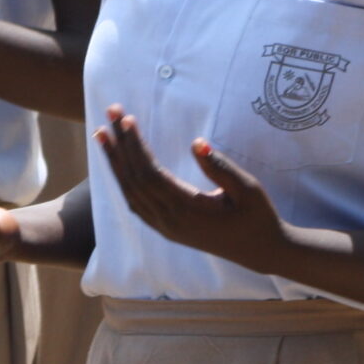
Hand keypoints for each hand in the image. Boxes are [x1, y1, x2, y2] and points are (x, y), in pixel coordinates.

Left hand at [95, 104, 287, 264]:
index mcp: (188, 210)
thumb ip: (221, 168)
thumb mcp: (248, 190)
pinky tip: (116, 163)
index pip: (150, 173)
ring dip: (115, 161)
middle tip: (109, 112)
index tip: (127, 119)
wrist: (261, 251)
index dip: (136, 145)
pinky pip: (135, 203)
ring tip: (102, 133)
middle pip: (134, 179)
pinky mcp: (165, 229)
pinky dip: (123, 180)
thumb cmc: (257, 217)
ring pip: (130, 191)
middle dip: (119, 144)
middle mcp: (169, 221)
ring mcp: (165, 227)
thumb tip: (197, 143)